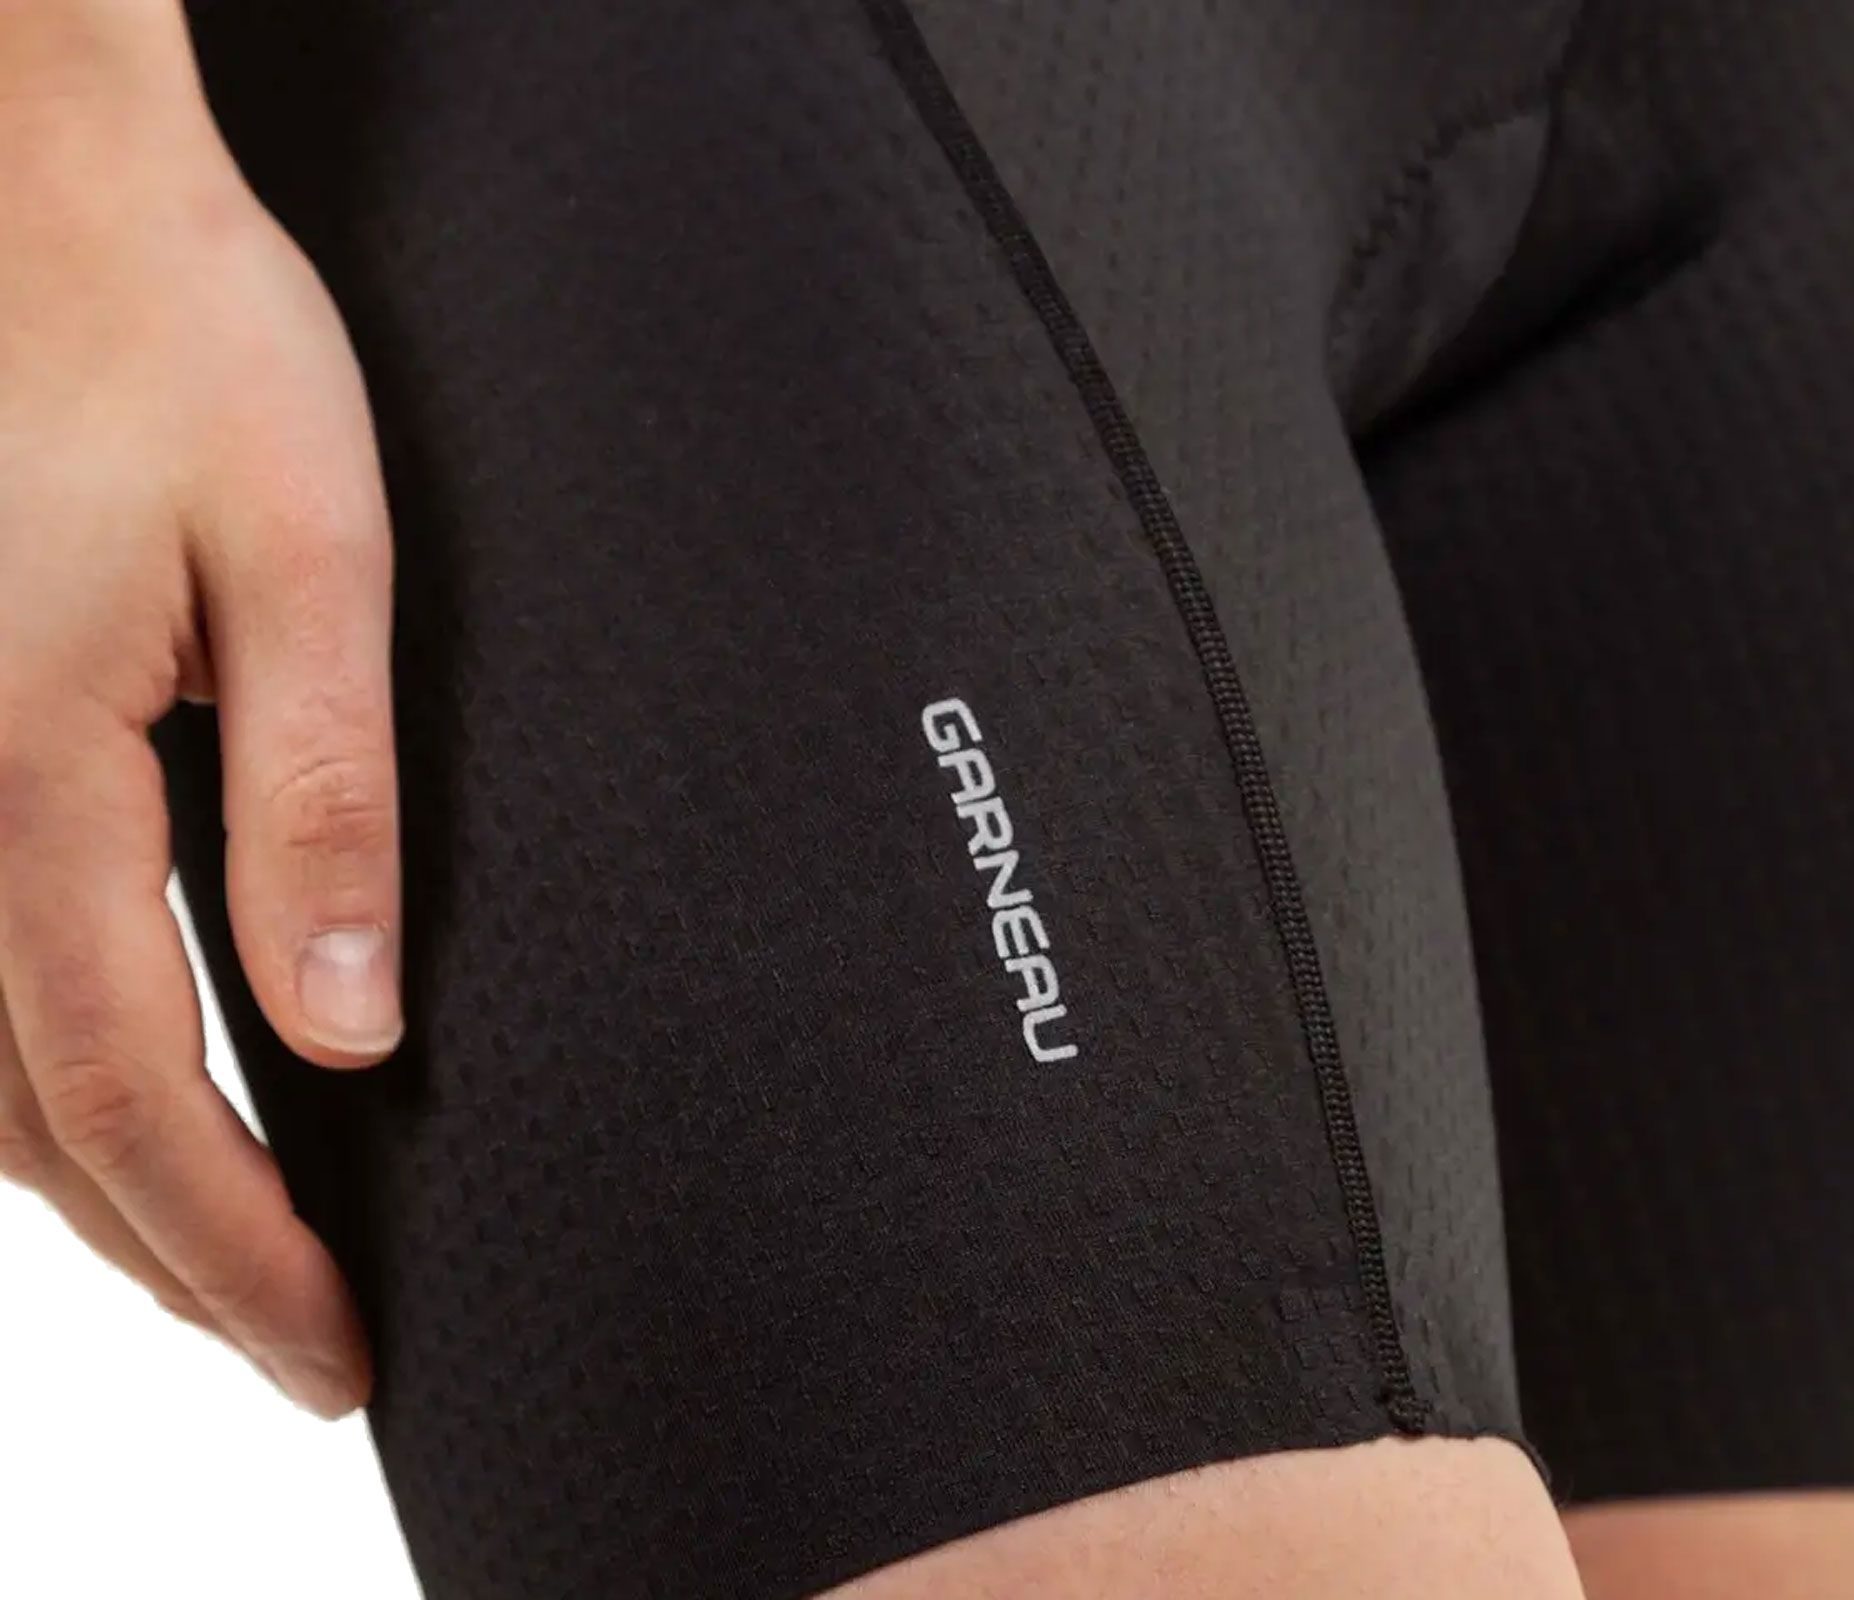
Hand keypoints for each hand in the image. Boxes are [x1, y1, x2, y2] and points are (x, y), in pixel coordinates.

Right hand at [0, 10, 395, 1415]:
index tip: (334, 1348)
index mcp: (32, 775)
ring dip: (98, 1191)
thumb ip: (320, 799)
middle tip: (297, 1351)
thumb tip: (345, 1023)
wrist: (35, 186)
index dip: (237, 1252)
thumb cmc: (171, 332)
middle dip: (177, 1260)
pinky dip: (31, 1085)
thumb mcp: (305, 558)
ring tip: (221, 1265)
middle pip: (36, 1124)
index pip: (139, 1095)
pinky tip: (98, 1106)